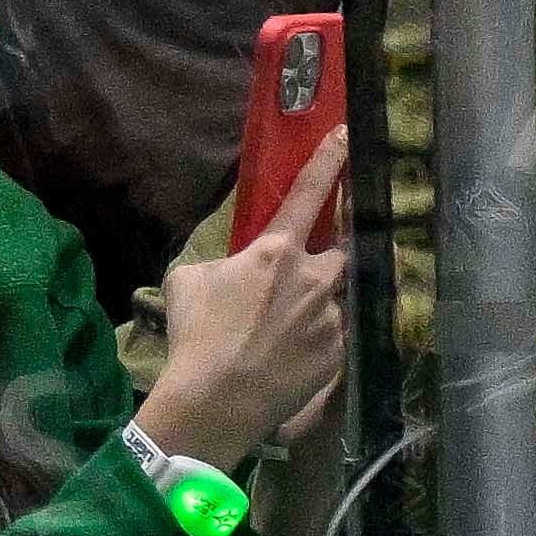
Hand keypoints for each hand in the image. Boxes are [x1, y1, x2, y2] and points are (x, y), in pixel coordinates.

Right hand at [137, 135, 347, 469]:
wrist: (217, 398)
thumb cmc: (196, 334)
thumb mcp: (189, 280)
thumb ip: (223, 262)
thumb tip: (235, 269)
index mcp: (276, 252)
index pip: (310, 195)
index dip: (330, 163)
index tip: (346, 137)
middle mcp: (315, 278)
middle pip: (338, 253)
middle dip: (325, 261)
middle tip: (299, 282)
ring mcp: (332, 316)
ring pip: (334, 300)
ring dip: (312, 310)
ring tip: (278, 337)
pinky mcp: (341, 351)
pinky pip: (336, 337)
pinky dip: (314, 344)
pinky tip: (286, 361)